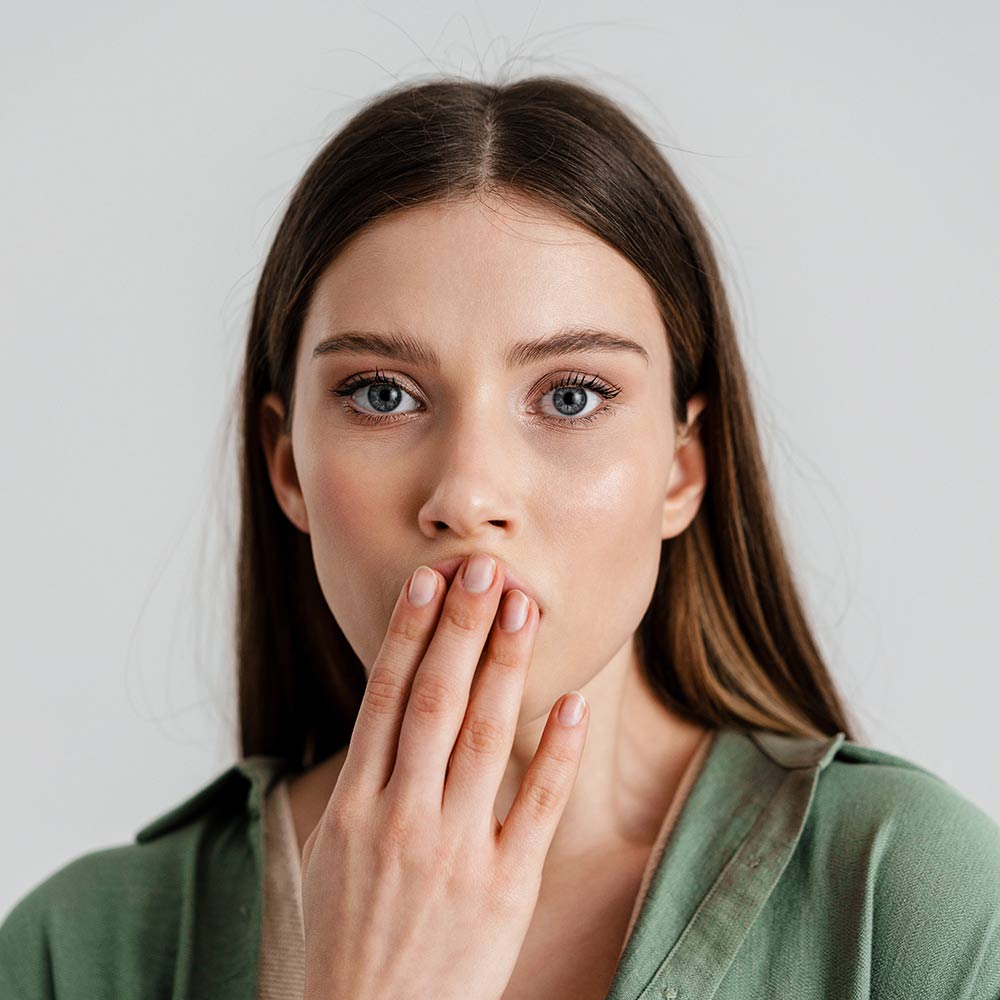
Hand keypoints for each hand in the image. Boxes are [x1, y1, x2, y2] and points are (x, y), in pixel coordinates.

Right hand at [300, 551, 588, 999]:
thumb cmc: (332, 956)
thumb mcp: (312, 869)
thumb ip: (331, 798)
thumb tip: (346, 743)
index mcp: (352, 808)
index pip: (385, 699)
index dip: (408, 634)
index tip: (426, 582)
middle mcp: (401, 817)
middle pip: (436, 700)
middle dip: (461, 627)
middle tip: (483, 567)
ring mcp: (455, 852)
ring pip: (484, 737)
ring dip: (506, 666)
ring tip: (524, 607)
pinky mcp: (503, 890)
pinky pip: (536, 809)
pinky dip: (554, 755)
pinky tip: (571, 705)